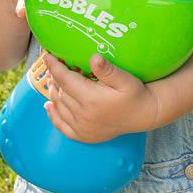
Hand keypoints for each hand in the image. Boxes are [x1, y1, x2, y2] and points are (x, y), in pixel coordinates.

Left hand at [41, 51, 160, 142]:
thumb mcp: (125, 79)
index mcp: (91, 99)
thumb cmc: (135, 94)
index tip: (48, 56)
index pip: (65, 79)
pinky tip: (49, 106)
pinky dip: (53, 115)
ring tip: (53, 81)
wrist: (143, 115)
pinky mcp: (83, 136)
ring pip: (59, 106)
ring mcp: (82, 128)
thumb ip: (107, 69)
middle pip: (60, 92)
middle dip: (54, 78)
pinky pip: (61, 126)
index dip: (54, 66)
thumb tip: (93, 58)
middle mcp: (83, 115)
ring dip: (54, 92)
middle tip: (53, 66)